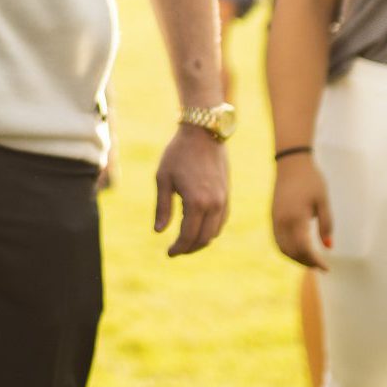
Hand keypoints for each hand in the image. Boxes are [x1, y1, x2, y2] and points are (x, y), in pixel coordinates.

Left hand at [153, 126, 227, 255]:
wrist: (204, 133)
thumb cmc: (178, 154)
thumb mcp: (163, 179)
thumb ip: (162, 207)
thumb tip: (159, 232)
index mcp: (196, 202)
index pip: (188, 236)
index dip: (178, 248)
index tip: (168, 253)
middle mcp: (214, 204)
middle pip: (203, 238)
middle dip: (189, 248)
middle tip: (175, 251)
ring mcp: (224, 200)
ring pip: (215, 232)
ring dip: (201, 241)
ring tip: (186, 243)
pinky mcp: (227, 195)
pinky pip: (222, 221)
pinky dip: (211, 230)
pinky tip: (199, 229)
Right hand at [270, 153, 332, 269]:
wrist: (291, 162)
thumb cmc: (311, 180)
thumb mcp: (323, 201)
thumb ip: (326, 225)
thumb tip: (328, 247)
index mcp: (295, 217)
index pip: (304, 249)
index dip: (316, 261)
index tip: (327, 268)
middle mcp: (282, 221)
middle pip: (291, 252)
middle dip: (306, 262)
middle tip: (321, 266)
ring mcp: (274, 219)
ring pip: (282, 248)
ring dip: (296, 258)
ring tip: (311, 260)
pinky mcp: (272, 216)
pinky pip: (277, 240)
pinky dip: (288, 250)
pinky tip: (300, 250)